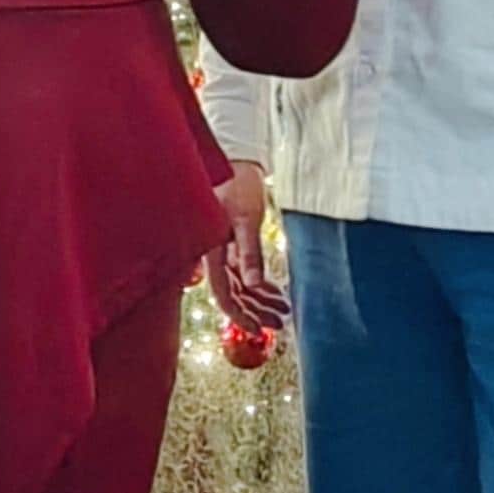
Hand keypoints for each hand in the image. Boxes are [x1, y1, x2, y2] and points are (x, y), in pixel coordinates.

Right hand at [207, 160, 287, 331]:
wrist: (236, 162)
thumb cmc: (238, 186)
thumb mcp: (246, 220)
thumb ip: (249, 253)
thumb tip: (254, 286)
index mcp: (211, 251)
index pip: (224, 294)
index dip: (240, 315)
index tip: (258, 330)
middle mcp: (213, 255)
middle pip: (234, 294)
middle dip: (256, 311)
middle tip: (279, 324)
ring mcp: (222, 251)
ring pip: (241, 285)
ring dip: (260, 300)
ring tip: (282, 311)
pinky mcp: (231, 244)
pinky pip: (244, 272)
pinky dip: (259, 284)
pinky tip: (275, 292)